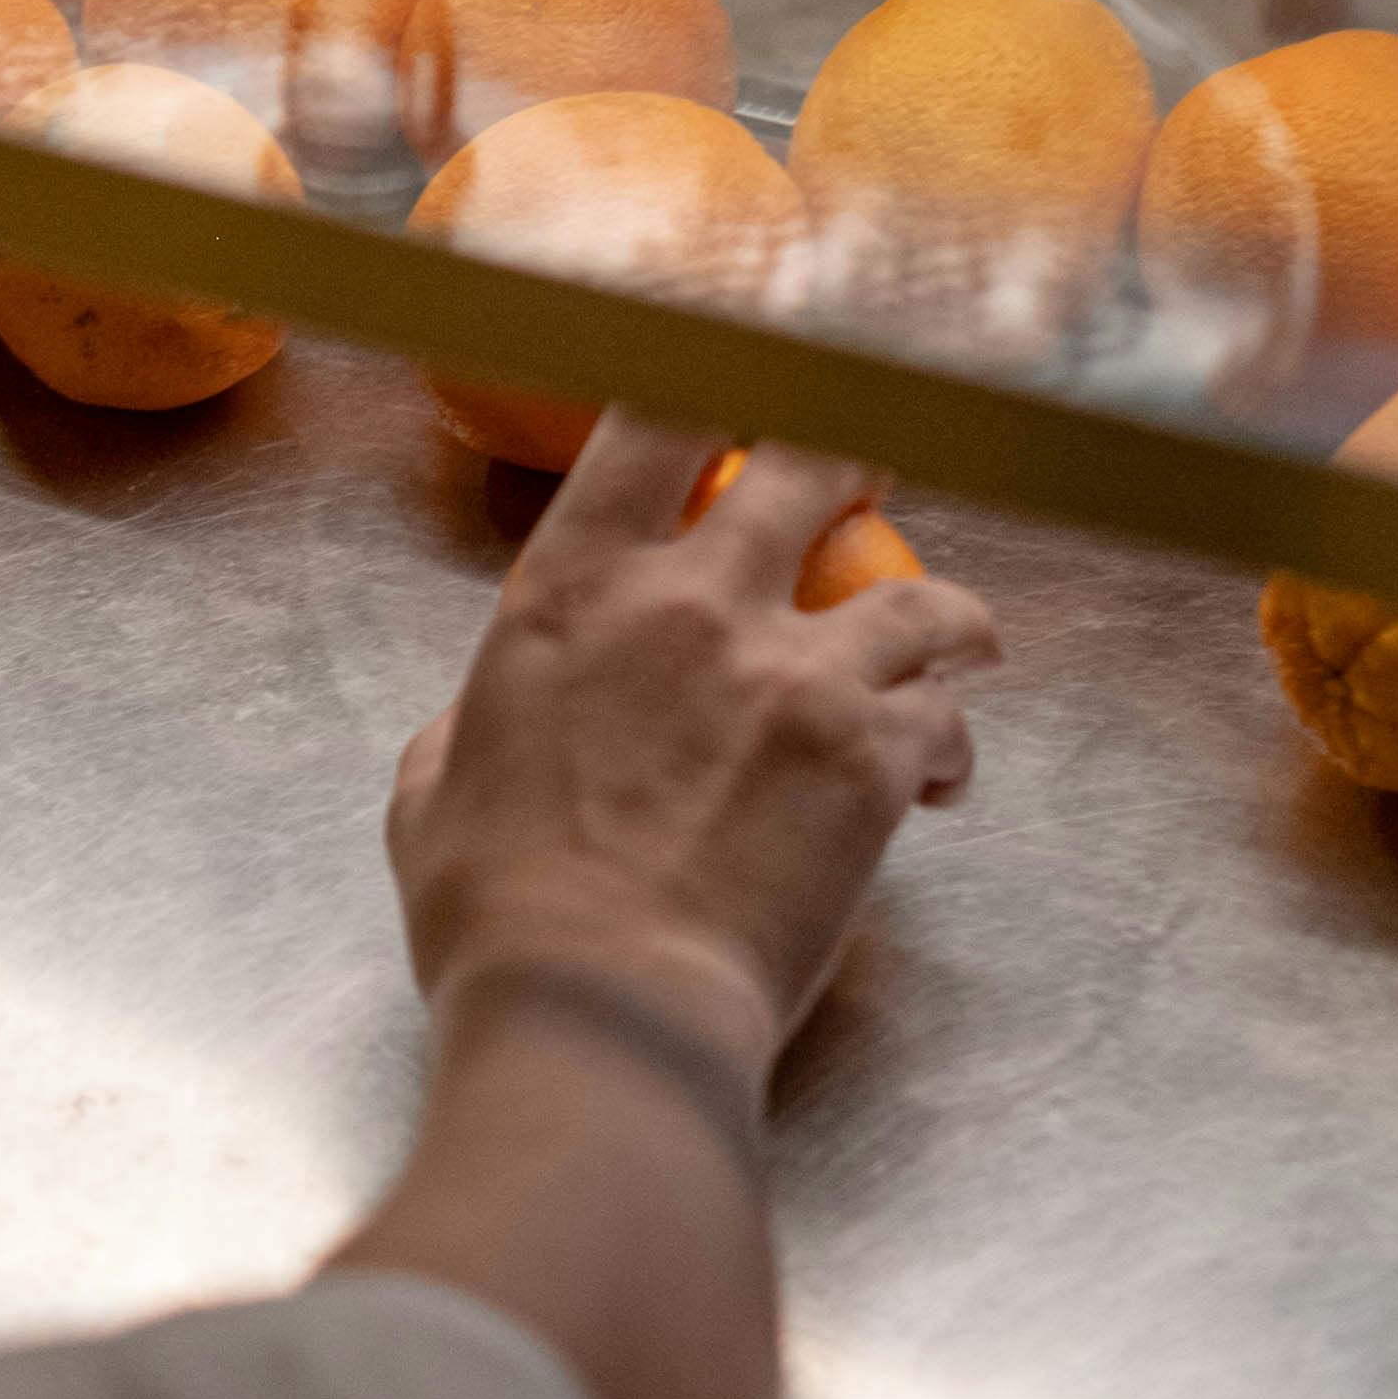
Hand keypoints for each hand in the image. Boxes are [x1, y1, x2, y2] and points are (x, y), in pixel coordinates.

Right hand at [388, 417, 1004, 1078]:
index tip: (741, 399)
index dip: (713, 387)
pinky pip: (947, 721)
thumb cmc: (497, 915)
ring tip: (963, 645)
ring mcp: (796, 673)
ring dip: (949, 621)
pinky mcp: (871, 758)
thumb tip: (486, 718)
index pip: (656, 420)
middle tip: (874, 480)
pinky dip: (952, 747)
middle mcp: (693, 602)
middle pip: (815, 466)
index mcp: (573, 591)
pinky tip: (944, 784)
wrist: (603, 1010)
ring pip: (922, 599)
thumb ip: (472, 722)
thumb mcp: (435, 791)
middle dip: (857, 463)